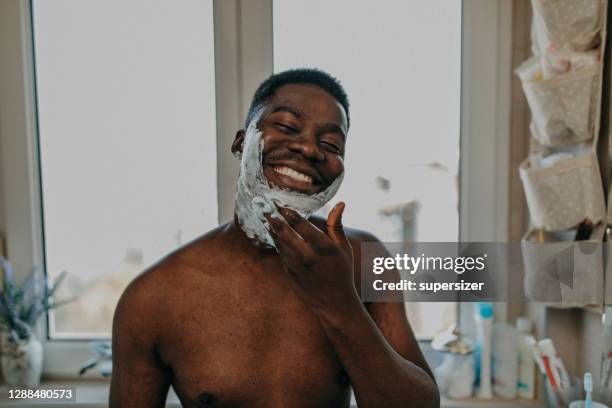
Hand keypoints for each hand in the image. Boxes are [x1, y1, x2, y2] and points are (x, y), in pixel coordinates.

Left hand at [265, 202, 359, 317]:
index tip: (281, 204)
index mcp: (324, 248)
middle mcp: (308, 257)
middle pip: (285, 233)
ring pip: (279, 243)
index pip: (302, 226)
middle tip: (264, 206)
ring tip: (265, 215)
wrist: (334, 304)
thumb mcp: (344, 249)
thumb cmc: (342, 273)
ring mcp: (296, 267)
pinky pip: (280, 253)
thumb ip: (337, 226)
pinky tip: (272, 232)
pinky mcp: (289, 274)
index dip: (289, 213)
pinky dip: (275, 241)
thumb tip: (340, 203)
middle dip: (273, 218)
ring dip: (271, 229)